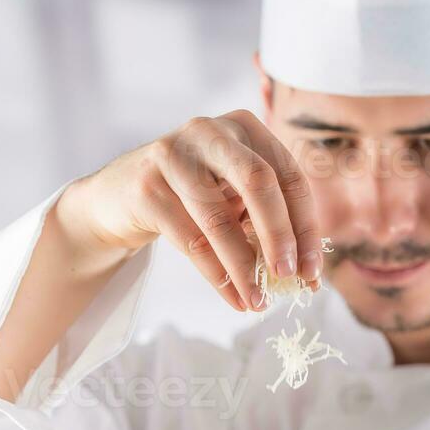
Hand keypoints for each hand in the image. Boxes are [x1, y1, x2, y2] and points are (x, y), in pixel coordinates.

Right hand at [55, 109, 323, 311]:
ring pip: (219, 218)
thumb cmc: (190, 197)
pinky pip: (189, 239)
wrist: (117, 198)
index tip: (312, 270)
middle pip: (258, 182)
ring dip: (243, 267)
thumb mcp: (232, 195)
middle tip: (290, 278)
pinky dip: (216, 274)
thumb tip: (308, 271)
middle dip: (280, 235)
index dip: (305, 226)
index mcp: (245, 128)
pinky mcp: (147, 186)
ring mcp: (174, 154)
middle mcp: (210, 131)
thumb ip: (266, 219)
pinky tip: (232, 296)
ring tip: (257, 301)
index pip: (288, 176)